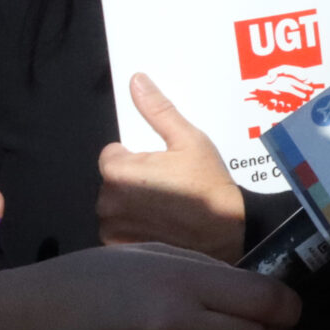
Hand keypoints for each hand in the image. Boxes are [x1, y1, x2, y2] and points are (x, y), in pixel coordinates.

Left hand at [97, 73, 244, 259]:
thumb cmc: (208, 187)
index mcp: (118, 171)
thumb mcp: (190, 141)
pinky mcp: (118, 249)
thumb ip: (158, 111)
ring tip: (165, 210)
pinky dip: (133, 229)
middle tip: (168, 187)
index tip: (162, 166)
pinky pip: (118, 231)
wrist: (224, 238)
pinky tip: (159, 229)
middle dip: (133, 182)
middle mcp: (106, 201)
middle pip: (112, 181)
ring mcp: (111, 229)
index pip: (112, 154)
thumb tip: (136, 79)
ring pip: (114, 207)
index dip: (137, 157)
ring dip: (131, 206)